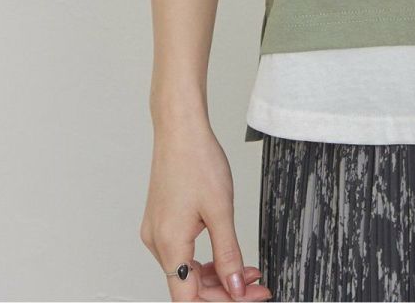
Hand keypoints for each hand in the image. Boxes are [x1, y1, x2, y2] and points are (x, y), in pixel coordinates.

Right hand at [141, 118, 272, 300]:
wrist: (180, 129)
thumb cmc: (197, 160)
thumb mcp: (221, 210)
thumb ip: (228, 253)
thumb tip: (235, 287)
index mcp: (169, 245)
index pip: (189, 299)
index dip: (221, 302)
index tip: (249, 297)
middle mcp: (158, 243)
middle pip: (188, 287)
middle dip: (224, 289)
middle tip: (256, 285)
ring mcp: (158, 232)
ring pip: (187, 271)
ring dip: (217, 275)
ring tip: (247, 271)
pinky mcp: (163, 221)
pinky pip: (183, 253)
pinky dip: (206, 259)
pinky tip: (226, 255)